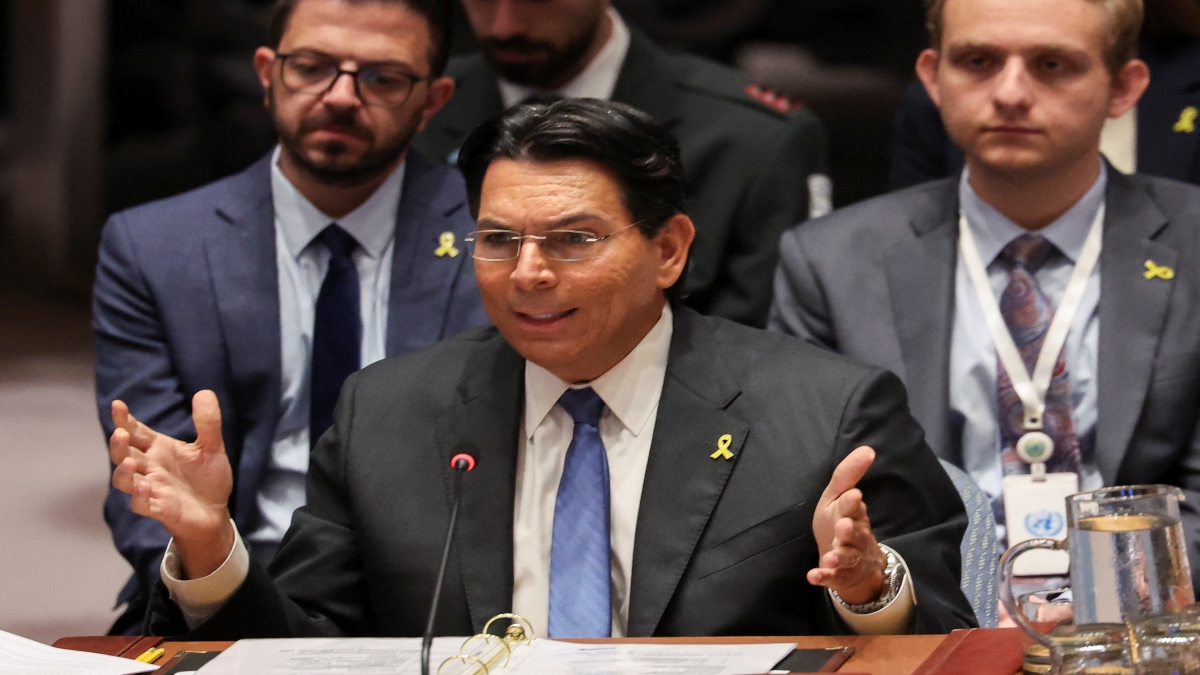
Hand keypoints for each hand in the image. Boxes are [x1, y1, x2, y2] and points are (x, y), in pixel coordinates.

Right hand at [110, 390, 234, 578]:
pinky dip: (140, 496)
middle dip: (119, 445)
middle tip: (120, 433)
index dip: (124, 420)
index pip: (136, 432)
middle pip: (124, 454)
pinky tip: (145, 486)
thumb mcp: (212, 447)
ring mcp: (152, 489)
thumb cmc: (208, 478)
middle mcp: (150, 468)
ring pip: (125, 480)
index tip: (117, 405)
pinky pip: (142, 505)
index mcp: (159, 449)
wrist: (216, 512)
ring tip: (129, 462)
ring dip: (123, 471)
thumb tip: (204, 392)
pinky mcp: (159, 509)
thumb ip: (208, 423)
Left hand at [808, 446, 887, 604]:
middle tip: (843, 525)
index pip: (854, 508)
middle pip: (857, 534)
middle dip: (851, 530)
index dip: (852, 503)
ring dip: (839, 556)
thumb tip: (867, 449)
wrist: (851, 562)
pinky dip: (824, 577)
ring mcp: (850, 558)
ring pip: (848, 558)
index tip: (854, 495)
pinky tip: (813, 576)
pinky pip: (833, 578)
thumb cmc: (840, 521)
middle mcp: (856, 537)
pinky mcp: (840, 576)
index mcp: (854, 515)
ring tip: (830, 555)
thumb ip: (848, 474)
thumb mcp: (838, 497)